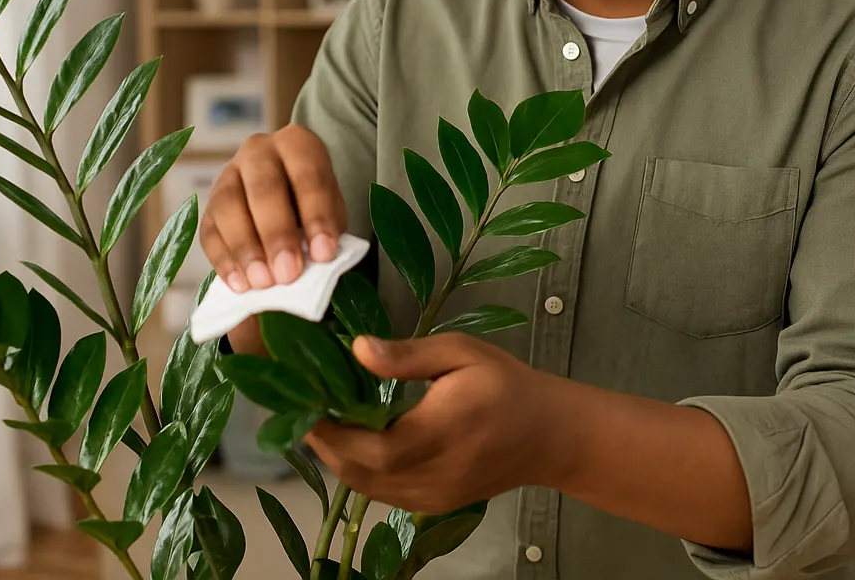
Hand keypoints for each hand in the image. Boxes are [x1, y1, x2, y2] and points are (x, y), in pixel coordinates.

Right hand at [201, 124, 347, 291]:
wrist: (285, 198)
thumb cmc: (312, 206)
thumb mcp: (329, 212)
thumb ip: (324, 232)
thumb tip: (315, 264)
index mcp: (297, 143)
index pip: (308, 176)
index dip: (316, 216)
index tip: (324, 254)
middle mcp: (258, 151)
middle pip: (264, 189)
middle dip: (277, 234)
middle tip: (288, 273)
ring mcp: (228, 175)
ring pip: (229, 208)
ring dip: (246, 249)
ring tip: (263, 283)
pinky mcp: (208, 205)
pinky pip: (209, 232)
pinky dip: (224, 260)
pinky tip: (240, 284)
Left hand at [305, 333, 568, 514]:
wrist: (550, 434)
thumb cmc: (507, 385)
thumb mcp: (461, 353)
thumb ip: (407, 355)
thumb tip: (357, 348)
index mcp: (440, 432)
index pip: (371, 446)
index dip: (329, 431)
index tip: (304, 401)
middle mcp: (434, 474)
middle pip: (359, 472)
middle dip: (324, 443)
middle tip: (304, 408)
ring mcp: (433, 497)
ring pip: (366, 488)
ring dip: (338, 459)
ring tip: (321, 422)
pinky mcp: (434, 506)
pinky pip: (383, 494)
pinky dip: (361, 471)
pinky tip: (354, 443)